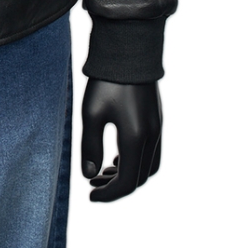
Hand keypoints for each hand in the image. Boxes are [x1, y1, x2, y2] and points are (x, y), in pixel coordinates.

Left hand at [81, 79, 161, 201]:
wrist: (129, 51)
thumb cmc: (106, 82)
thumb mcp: (91, 115)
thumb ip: (90, 147)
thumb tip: (90, 175)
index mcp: (135, 139)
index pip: (126, 182)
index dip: (109, 195)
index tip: (90, 195)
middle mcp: (151, 137)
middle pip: (139, 178)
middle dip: (117, 186)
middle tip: (93, 183)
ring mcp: (157, 128)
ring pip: (148, 166)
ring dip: (127, 175)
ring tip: (103, 171)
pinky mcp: (156, 120)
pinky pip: (150, 152)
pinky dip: (135, 161)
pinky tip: (115, 156)